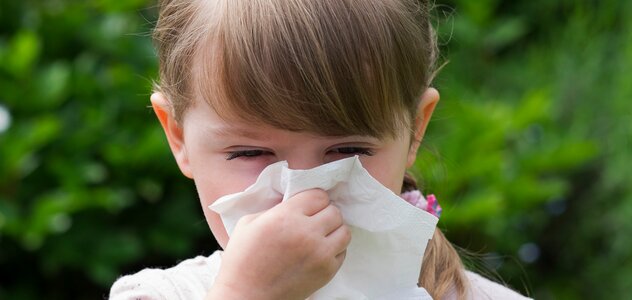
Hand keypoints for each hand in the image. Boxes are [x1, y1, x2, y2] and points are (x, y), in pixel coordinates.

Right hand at [208, 189, 350, 299]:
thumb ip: (275, 208)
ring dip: (334, 229)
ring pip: (344, 230)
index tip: (308, 205)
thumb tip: (295, 203)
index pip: (318, 195)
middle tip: (314, 219)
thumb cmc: (242, 260)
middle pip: (334, 211)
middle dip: (324, 212)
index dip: (314, 199)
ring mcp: (320, 253)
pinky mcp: (327, 271)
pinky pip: (342, 251)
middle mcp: (306, 233)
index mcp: (285, 217)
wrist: (247, 296)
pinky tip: (320, 250)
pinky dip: (334, 248)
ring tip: (321, 234)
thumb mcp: (249, 223)